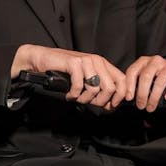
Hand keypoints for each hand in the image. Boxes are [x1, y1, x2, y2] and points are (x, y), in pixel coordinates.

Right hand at [12, 45, 127, 107]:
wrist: (42, 58)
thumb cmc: (63, 71)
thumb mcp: (85, 79)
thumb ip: (99, 89)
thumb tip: (111, 106)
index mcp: (103, 64)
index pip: (123, 81)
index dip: (119, 97)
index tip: (110, 106)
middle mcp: (97, 61)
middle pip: (111, 88)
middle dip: (100, 102)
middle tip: (88, 103)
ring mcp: (86, 61)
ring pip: (95, 88)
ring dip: (85, 99)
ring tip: (77, 98)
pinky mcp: (74, 63)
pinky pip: (79, 86)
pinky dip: (73, 95)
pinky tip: (69, 95)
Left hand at [123, 55, 165, 112]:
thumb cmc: (157, 74)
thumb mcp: (145, 74)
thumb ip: (136, 82)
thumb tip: (127, 98)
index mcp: (144, 61)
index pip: (133, 71)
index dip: (129, 85)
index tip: (129, 98)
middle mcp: (156, 61)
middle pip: (146, 77)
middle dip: (142, 94)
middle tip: (141, 105)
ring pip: (160, 81)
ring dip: (154, 97)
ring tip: (151, 107)